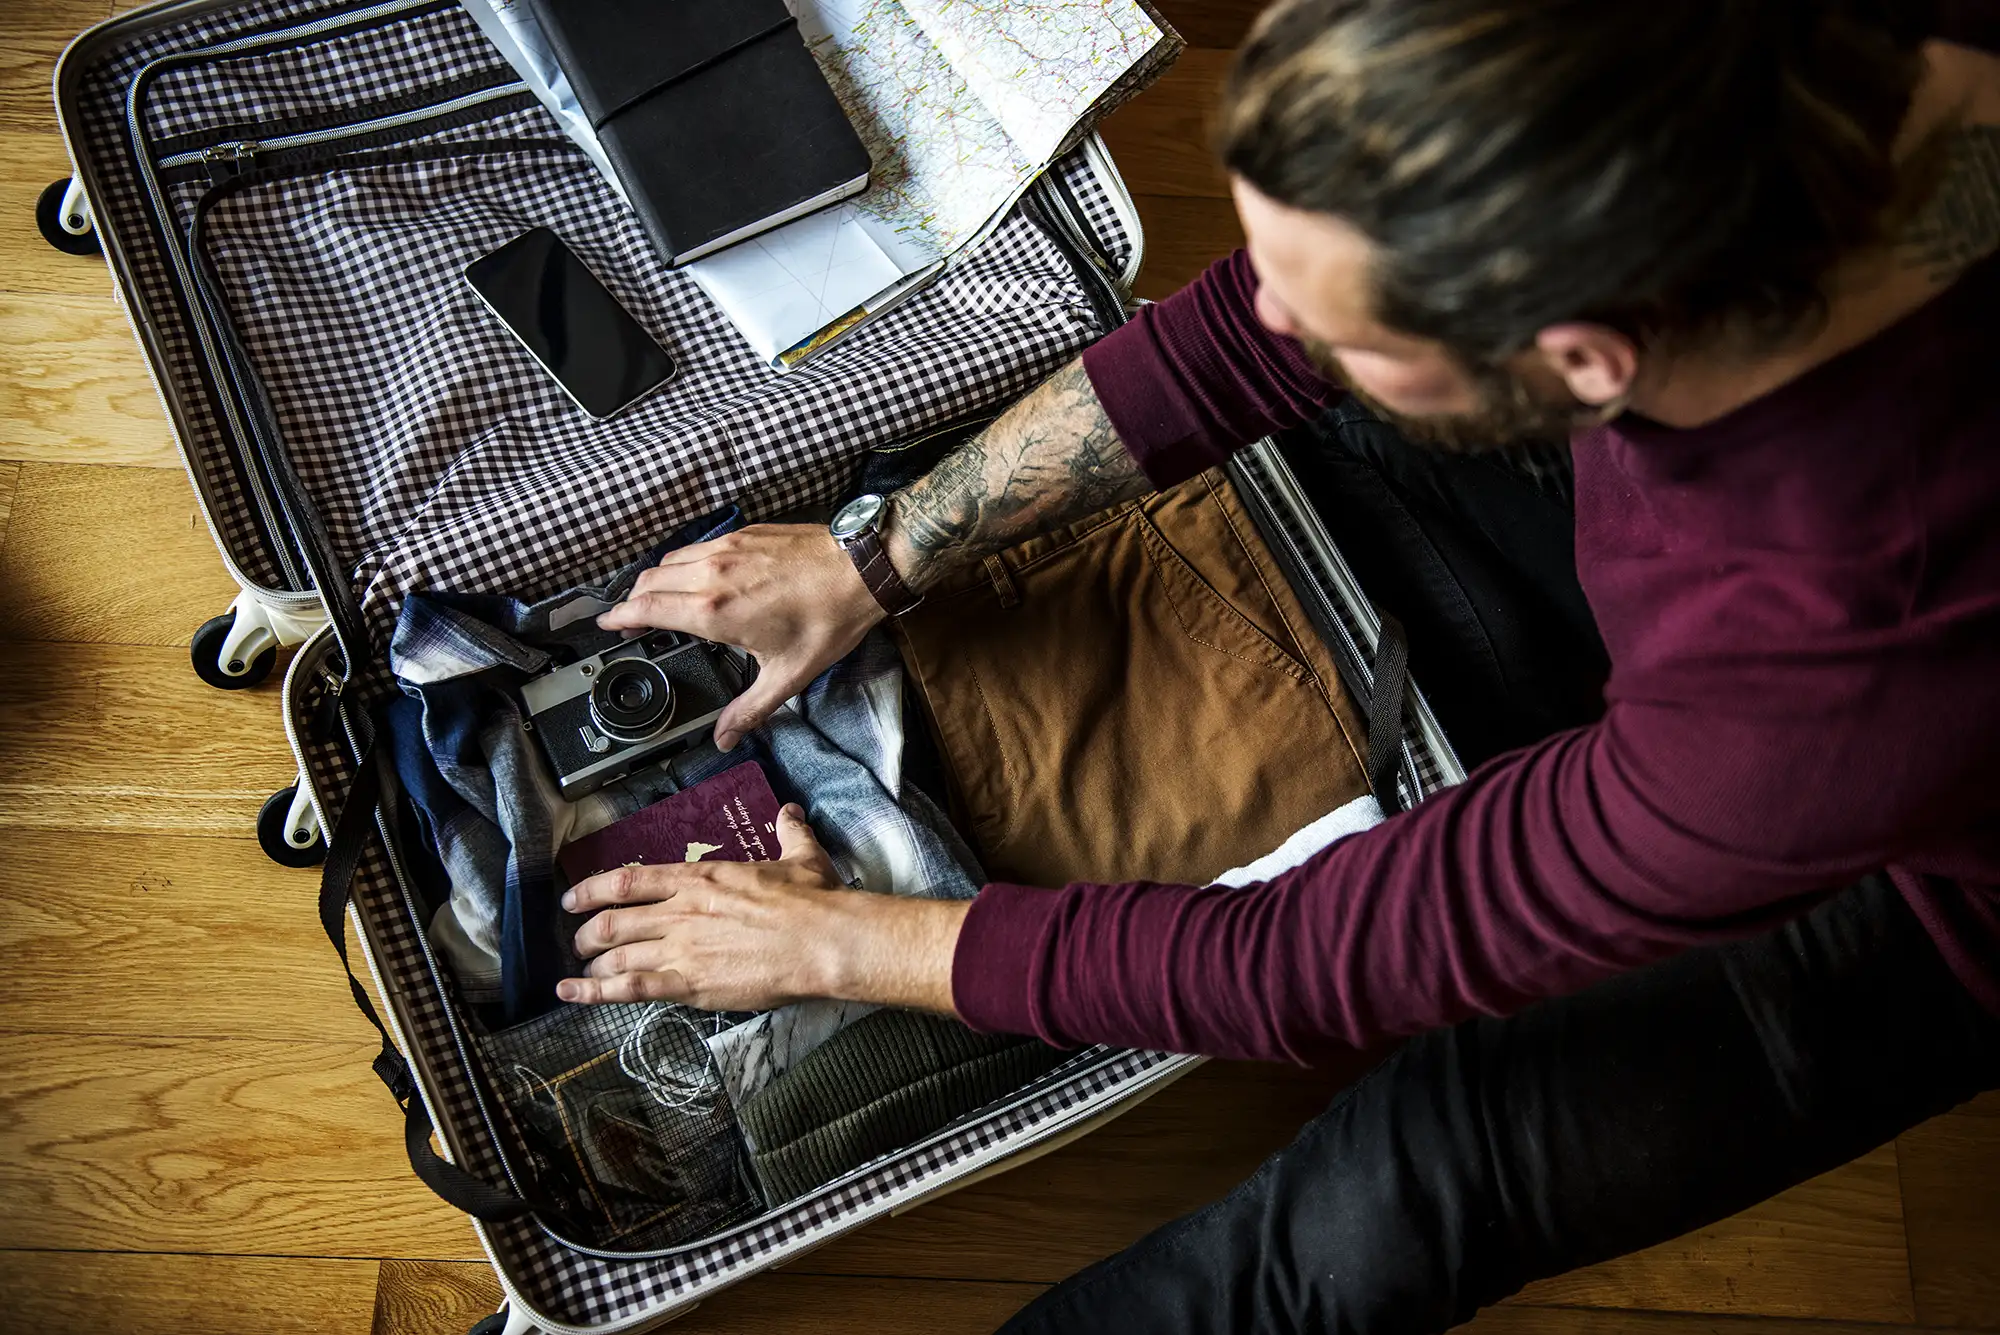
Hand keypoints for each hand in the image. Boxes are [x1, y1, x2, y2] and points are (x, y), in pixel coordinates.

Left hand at [558, 804, 967, 1012]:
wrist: (823, 941)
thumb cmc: (813, 901)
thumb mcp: (802, 857)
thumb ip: (788, 833)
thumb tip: (790, 813)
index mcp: (701, 878)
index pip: (629, 880)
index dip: (592, 890)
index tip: (573, 898)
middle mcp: (680, 911)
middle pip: (613, 921)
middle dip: (588, 933)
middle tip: (580, 942)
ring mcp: (681, 948)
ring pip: (615, 955)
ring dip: (591, 965)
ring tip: (582, 973)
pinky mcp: (689, 984)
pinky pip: (629, 989)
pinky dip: (593, 993)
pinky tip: (570, 995)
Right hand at [598, 524, 883, 750]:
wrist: (861, 570)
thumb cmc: (828, 620)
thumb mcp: (787, 676)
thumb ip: (749, 709)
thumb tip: (724, 738)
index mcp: (714, 612)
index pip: (647, 609)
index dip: (619, 617)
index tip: (605, 624)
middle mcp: (711, 575)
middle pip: (650, 581)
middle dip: (633, 600)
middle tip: (630, 617)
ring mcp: (726, 549)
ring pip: (670, 560)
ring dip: (656, 579)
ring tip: (658, 598)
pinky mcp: (743, 534)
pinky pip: (697, 547)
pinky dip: (683, 563)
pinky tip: (695, 577)